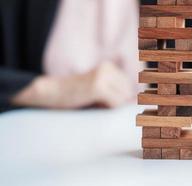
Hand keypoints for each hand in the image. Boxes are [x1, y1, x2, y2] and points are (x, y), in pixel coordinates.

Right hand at [12, 62, 134, 108]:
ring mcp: (103, 76)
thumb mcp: (99, 90)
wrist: (51, 92)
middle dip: (118, 102)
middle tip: (100, 103)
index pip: (129, 87)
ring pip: (124, 98)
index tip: (116, 104)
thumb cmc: (77, 95)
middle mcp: (108, 68)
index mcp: (109, 67)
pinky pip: (116, 103)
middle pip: (128, 93)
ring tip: (95, 102)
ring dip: (113, 106)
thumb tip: (136, 102)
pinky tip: (94, 105)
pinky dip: (109, 108)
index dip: (123, 99)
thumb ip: (116, 93)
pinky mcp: (98, 86)